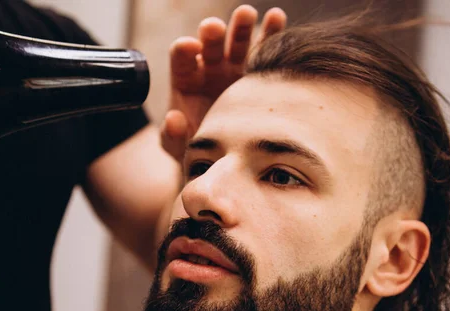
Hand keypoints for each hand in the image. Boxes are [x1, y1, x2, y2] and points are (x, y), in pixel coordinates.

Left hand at [162, 5, 286, 160]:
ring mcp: (235, 70)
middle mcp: (210, 69)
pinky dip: (271, 34)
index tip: (190, 47)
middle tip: (214, 28)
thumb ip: (172, 135)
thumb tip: (173, 120)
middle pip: (210, 45)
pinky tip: (276, 18)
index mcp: (186, 80)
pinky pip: (265, 52)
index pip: (181, 58)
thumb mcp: (177, 147)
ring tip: (246, 14)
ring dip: (241, 28)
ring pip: (238, 43)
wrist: (224, 157)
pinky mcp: (258, 76)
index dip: (184, 50)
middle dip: (212, 34)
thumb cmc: (194, 148)